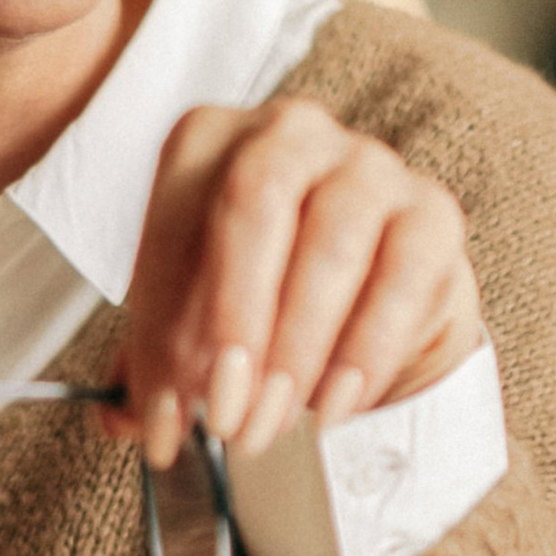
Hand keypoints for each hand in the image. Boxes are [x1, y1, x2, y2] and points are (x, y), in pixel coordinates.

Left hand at [103, 99, 483, 470]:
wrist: (368, 299)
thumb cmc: (261, 295)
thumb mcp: (195, 319)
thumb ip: (156, 364)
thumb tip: (122, 419)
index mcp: (208, 140)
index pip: (174, 223)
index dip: (162, 328)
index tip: (161, 415)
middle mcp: (289, 131)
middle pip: (255, 200)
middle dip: (235, 317)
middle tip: (223, 412)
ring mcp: (369, 163)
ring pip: (332, 239)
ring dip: (295, 347)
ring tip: (269, 423)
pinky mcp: (433, 211)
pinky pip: (402, 277)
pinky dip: (364, 351)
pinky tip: (333, 406)